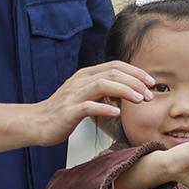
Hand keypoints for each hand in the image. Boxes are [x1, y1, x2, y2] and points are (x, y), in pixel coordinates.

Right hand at [33, 60, 155, 145]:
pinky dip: (104, 108)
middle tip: (149, 94)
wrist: (36, 122)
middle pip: (112, 73)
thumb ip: (104, 91)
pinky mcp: (68, 112)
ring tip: (139, 99)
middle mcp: (80, 81)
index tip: (151, 82)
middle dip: (135, 81)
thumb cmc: (64, 111)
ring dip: (124, 90)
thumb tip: (129, 91)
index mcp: (86, 75)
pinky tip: (117, 112)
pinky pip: (88, 107)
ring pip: (102, 85)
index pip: (115, 66)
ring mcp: (73, 95)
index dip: (135, 72)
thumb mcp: (86, 95)